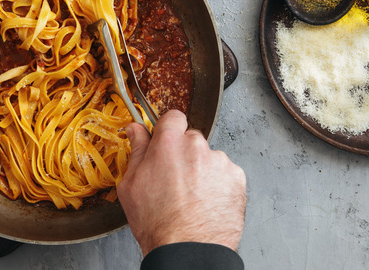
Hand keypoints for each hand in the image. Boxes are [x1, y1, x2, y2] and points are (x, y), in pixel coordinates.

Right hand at [117, 110, 246, 255]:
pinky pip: (225, 174)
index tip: (166, 142)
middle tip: (175, 180)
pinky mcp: (237, 178)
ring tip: (192, 197)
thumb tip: (135, 129)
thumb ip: (137, 150)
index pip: (173, 117)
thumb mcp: (131, 185)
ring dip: (202, 170)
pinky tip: (206, 202)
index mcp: (169, 143)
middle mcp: (197, 146)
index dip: (168, 131)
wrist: (188, 250)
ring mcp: (220, 161)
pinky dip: (218, 185)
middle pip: (191, 139)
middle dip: (184, 154)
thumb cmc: (158, 223)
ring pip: (209, 158)